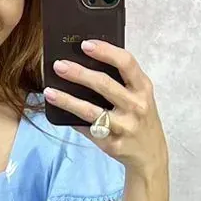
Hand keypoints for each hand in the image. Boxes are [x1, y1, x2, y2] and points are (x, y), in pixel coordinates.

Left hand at [44, 42, 167, 179]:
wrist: (151, 155)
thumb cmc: (140, 118)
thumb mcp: (140, 96)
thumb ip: (121, 81)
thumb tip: (86, 63)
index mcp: (143, 88)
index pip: (126, 62)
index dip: (105, 51)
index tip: (85, 45)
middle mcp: (136, 106)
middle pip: (104, 84)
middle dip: (79, 73)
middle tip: (58, 66)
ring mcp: (125, 127)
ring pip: (91, 111)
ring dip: (67, 100)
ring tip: (49, 92)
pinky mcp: (113, 145)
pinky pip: (88, 130)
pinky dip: (72, 121)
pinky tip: (60, 113)